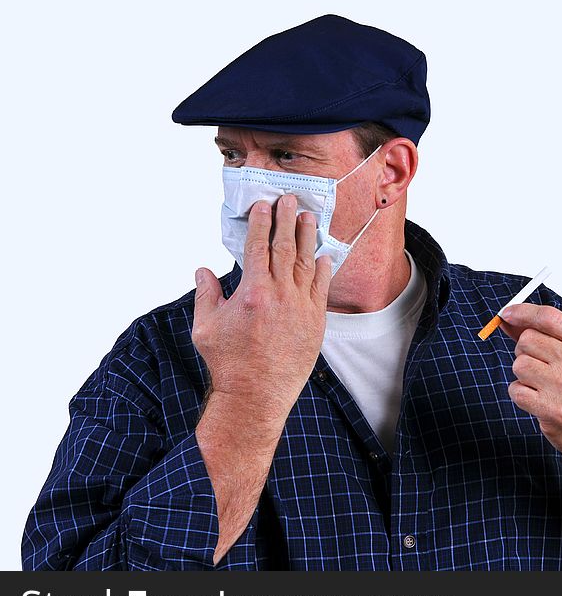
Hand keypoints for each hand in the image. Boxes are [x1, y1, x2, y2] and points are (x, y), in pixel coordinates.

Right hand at [191, 195, 331, 424]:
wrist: (257, 395)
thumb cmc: (229, 363)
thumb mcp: (205, 327)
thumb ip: (206, 294)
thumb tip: (202, 270)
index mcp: (252, 292)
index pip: (258, 247)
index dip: (262, 222)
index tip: (264, 205)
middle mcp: (280, 295)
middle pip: (285, 247)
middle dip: (287, 220)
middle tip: (290, 199)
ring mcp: (302, 308)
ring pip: (307, 264)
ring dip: (308, 238)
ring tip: (309, 218)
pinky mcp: (316, 322)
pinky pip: (321, 288)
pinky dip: (323, 269)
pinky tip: (324, 255)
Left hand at [499, 303, 561, 460]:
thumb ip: (546, 335)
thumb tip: (509, 319)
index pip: (548, 317)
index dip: (522, 312)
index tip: (507, 313)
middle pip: (527, 340)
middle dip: (525, 351)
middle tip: (541, 366)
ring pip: (519, 364)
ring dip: (523, 375)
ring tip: (543, 385)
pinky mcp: (552, 409)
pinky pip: (516, 389)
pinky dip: (521, 394)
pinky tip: (539, 399)